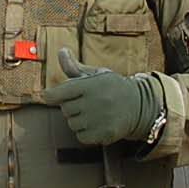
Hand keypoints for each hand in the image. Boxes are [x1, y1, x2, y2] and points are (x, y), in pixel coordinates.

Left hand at [40, 49, 160, 146]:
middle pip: (65, 110)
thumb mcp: (96, 74)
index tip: (49, 96)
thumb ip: (74, 67)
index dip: (50, 95)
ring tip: (93, 113)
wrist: (139, 104)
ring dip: (78, 120)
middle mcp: (94, 102)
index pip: (59, 93)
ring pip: (72, 124)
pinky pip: (81, 136)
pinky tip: (97, 124)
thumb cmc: (112, 87)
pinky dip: (86, 132)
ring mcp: (99, 120)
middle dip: (71, 106)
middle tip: (86, 102)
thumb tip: (61, 51)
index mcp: (90, 85)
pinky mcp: (104, 134)